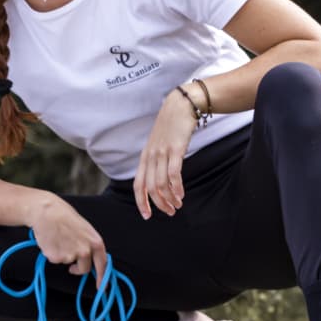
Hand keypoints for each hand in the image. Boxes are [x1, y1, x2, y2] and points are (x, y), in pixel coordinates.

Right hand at [30, 195, 106, 280]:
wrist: (47, 212)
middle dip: (77, 268)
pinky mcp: (56, 258)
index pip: (103, 264)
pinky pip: (55, 260)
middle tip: (71, 264)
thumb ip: (89, 244)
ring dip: (62, 255)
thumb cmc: (65, 217)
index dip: (102, 278)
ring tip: (58, 239)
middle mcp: (85, 251)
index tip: (102, 288)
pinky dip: (52, 253)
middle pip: (84, 269)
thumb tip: (90, 259)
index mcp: (96, 242)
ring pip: (67, 262)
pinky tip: (51, 241)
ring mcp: (70, 256)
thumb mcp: (85, 229)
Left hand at [133, 90, 196, 218]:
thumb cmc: (172, 126)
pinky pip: (174, 173)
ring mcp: (162, 152)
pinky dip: (177, 187)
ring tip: (178, 205)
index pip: (138, 184)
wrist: (182, 104)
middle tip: (169, 212)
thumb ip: (158, 160)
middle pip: (150, 188)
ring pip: (161, 183)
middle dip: (159, 204)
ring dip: (169, 198)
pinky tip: (181, 194)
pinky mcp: (175, 149)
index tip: (147, 215)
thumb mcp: (160, 144)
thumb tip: (161, 179)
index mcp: (145, 157)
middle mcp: (151, 156)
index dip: (141, 202)